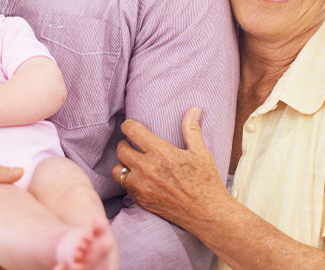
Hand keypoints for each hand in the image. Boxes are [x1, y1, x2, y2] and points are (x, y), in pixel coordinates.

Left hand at [113, 107, 230, 227]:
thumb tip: (194, 109)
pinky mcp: (141, 201)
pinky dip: (128, 180)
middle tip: (133, 144)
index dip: (128, 126)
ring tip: (133, 162)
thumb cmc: (206, 182)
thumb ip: (191, 129)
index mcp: (162, 153)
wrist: (207, 214)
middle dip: (125, 144)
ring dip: (122, 164)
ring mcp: (142, 187)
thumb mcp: (201, 152)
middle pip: (121, 149)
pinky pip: (124, 186)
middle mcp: (148, 169)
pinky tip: (139, 178)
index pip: (133, 132)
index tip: (129, 126)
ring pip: (116, 170)